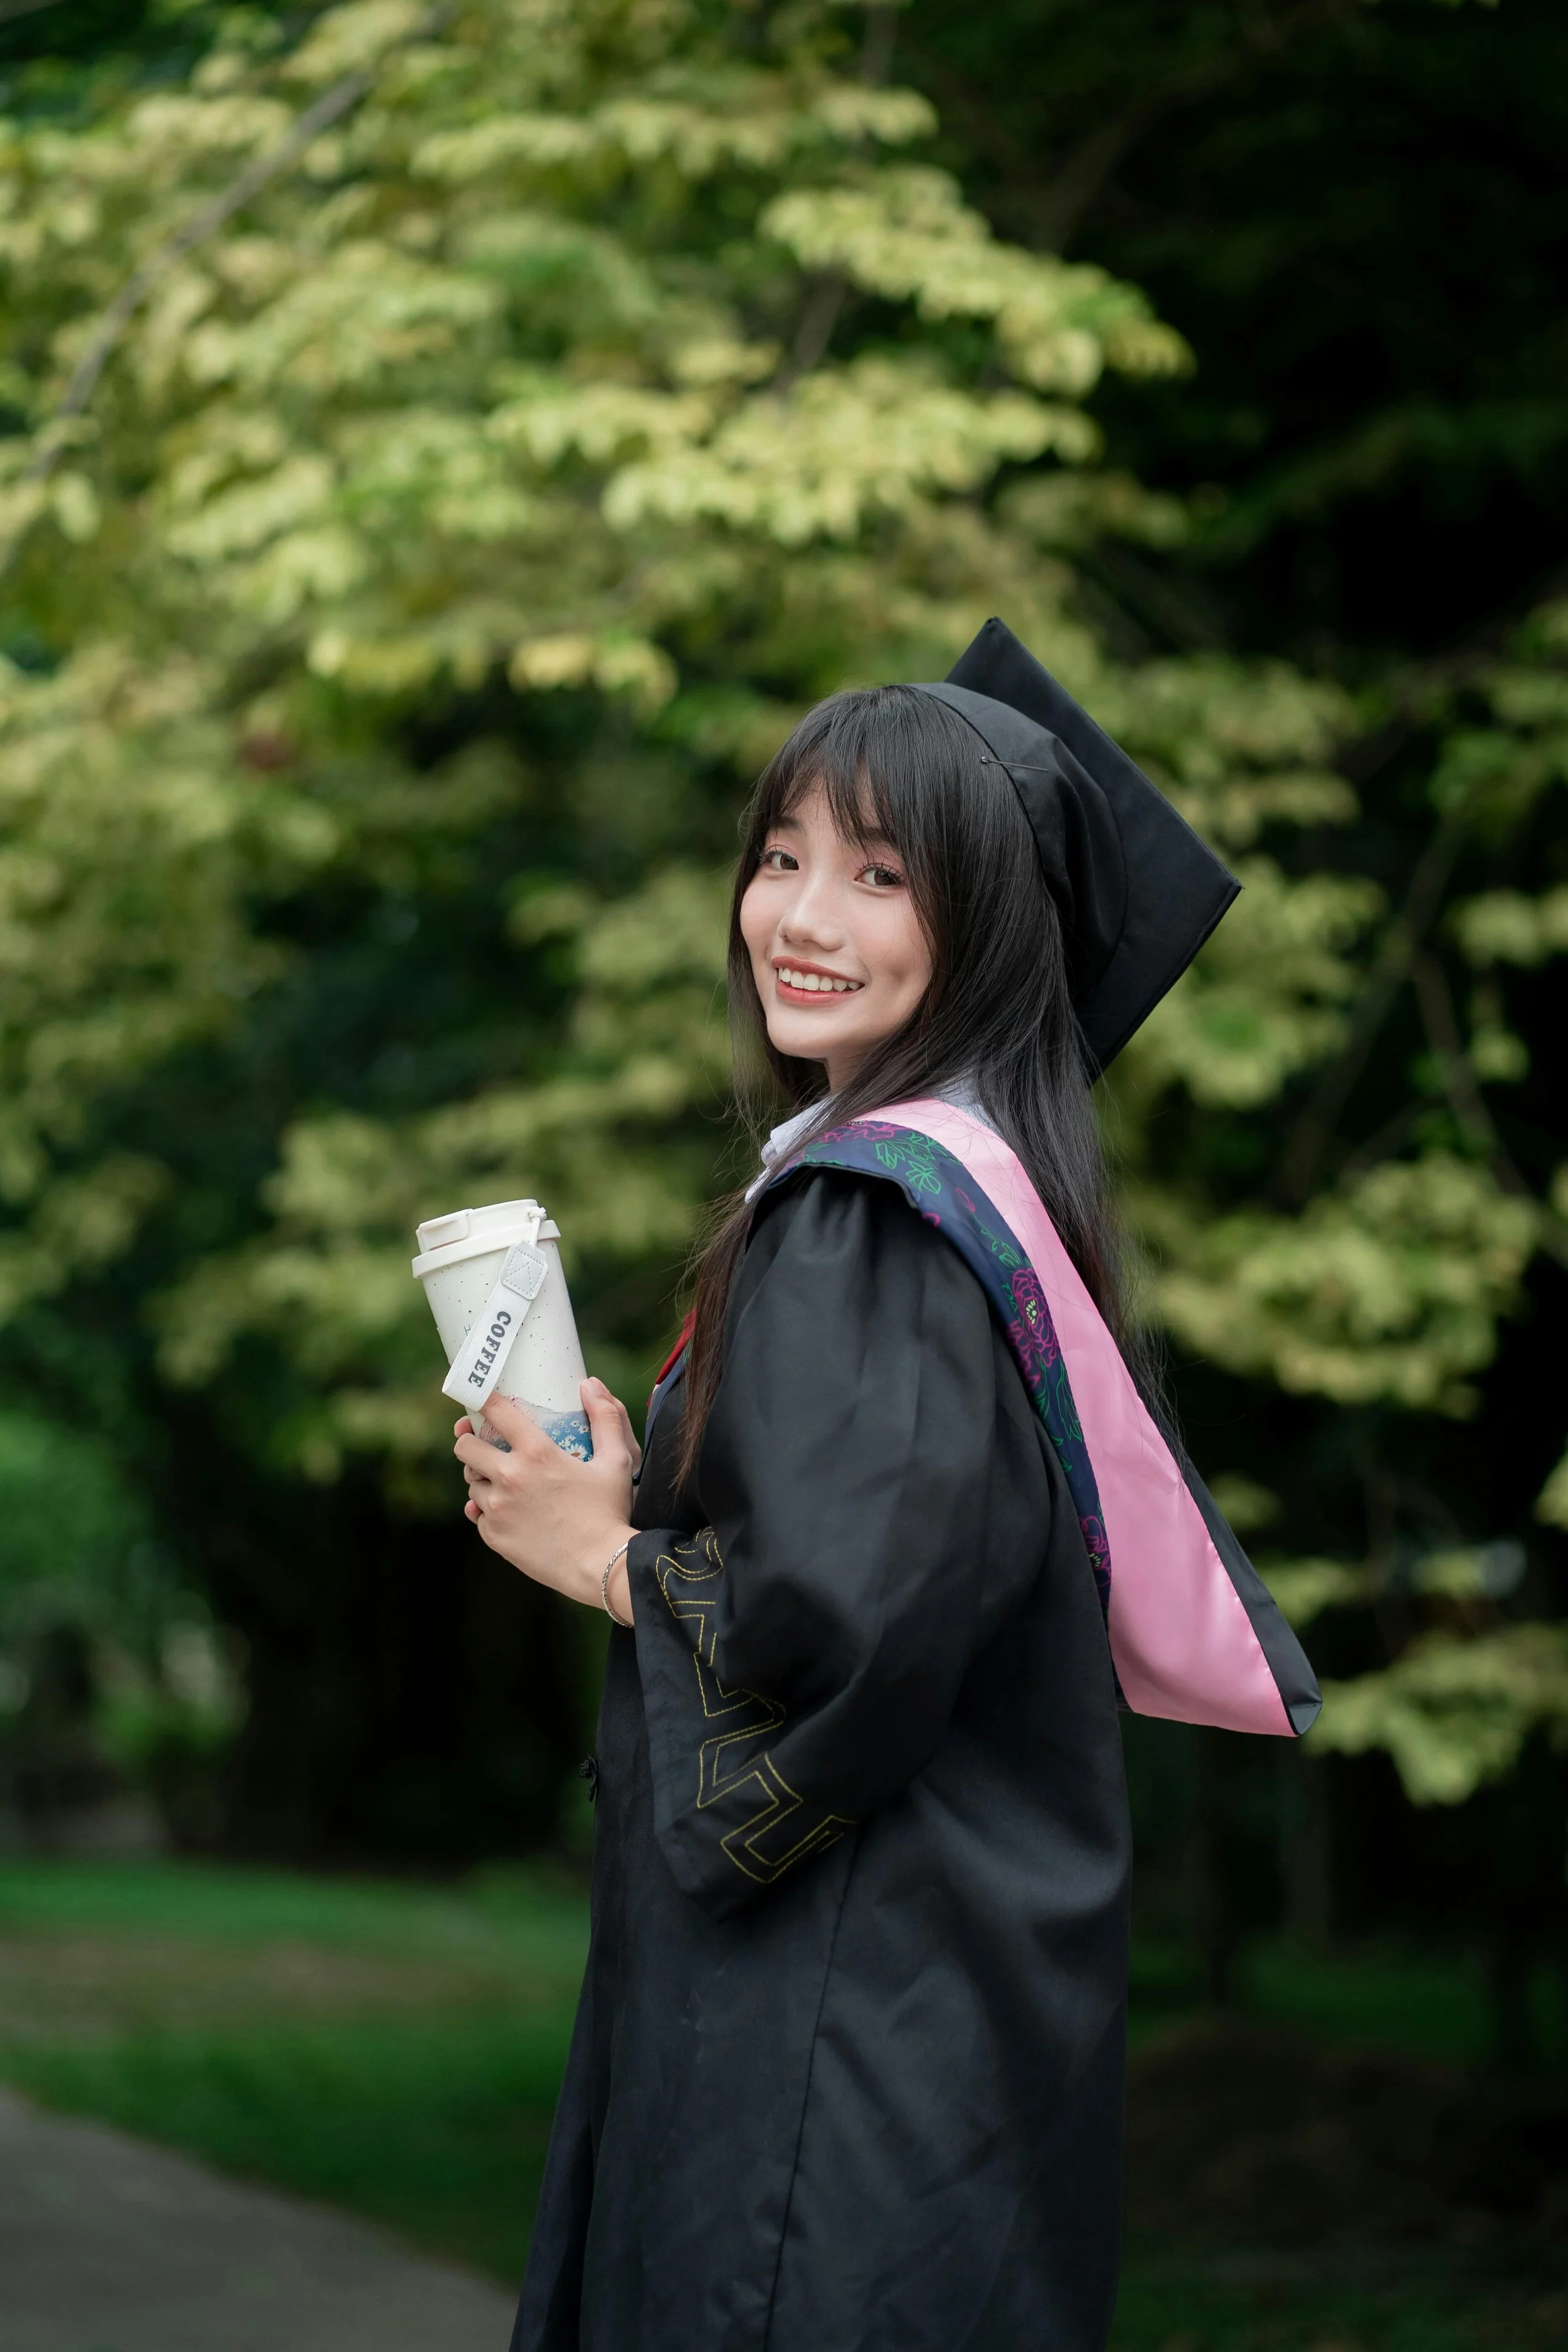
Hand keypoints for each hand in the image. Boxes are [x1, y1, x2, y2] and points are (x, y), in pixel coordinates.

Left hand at [454, 1379, 640, 1619]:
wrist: (601, 1566)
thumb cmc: (610, 1512)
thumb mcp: (617, 1461)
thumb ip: (607, 1417)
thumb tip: (590, 1383)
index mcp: (536, 1453)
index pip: (496, 1412)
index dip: (483, 1399)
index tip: (479, 1398)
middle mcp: (509, 1477)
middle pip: (465, 1447)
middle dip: (469, 1441)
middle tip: (483, 1444)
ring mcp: (497, 1508)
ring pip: (471, 1482)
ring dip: (482, 1478)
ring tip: (503, 1481)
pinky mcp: (494, 1535)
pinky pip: (478, 1514)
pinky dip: (488, 1510)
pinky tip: (508, 1511)